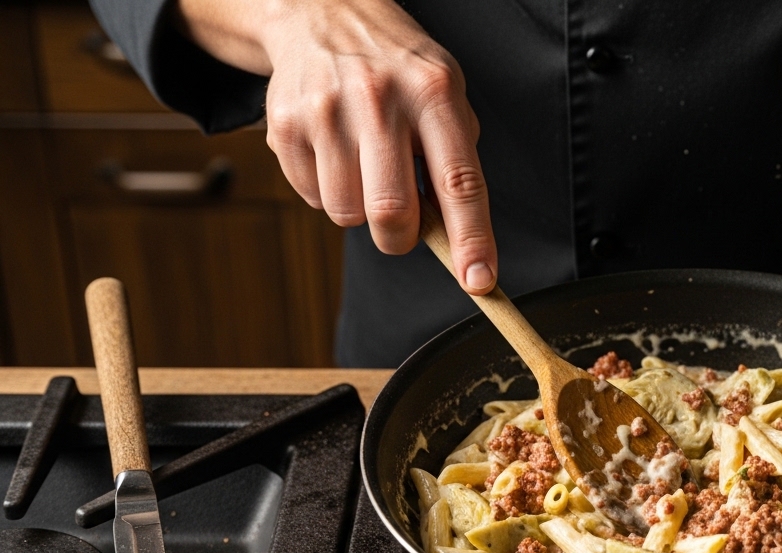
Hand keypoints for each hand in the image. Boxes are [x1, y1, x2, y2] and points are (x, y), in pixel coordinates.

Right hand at [176, 0, 496, 292]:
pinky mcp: (286, 123)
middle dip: (400, 237)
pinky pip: (311, 198)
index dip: (471, 239)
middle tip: (401, 226)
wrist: (322, 13)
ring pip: (347, 213)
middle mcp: (380, 99)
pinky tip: (335, 153)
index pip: (459, 181)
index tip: (479, 280)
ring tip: (365, 167)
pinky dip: (328, 192)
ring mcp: (327, 110)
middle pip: (392, 211)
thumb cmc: (398, 68)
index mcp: (434, 93)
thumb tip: (457, 238)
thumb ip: (456, 161)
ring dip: (361, 210)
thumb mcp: (445, 95)